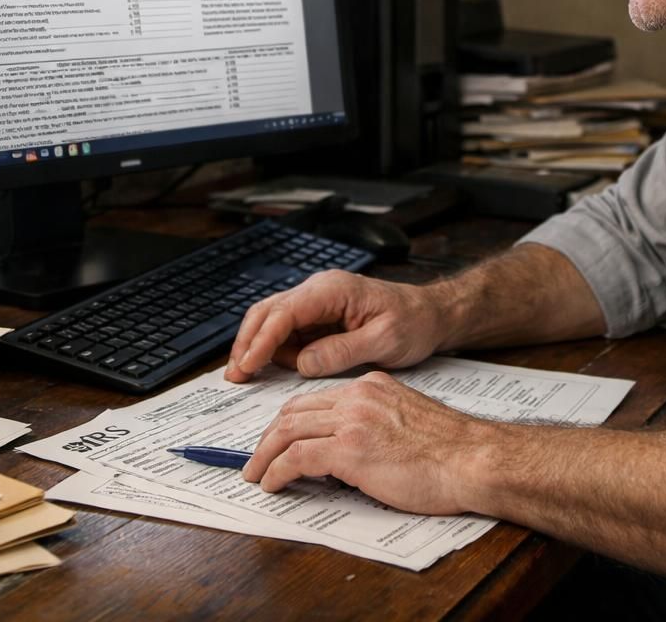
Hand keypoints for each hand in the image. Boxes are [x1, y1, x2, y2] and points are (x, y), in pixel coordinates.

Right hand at [224, 270, 445, 382]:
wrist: (430, 314)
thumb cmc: (413, 322)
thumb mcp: (385, 340)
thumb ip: (343, 351)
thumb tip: (303, 363)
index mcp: (333, 289)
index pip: (285, 312)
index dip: (262, 340)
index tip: (248, 366)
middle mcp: (319, 290)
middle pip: (267, 311)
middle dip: (247, 342)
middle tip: (234, 375)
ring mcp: (317, 303)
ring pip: (271, 321)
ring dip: (255, 347)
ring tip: (243, 376)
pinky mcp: (318, 318)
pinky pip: (287, 332)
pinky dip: (273, 350)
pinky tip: (268, 370)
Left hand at [242, 371, 496, 514]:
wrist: (473, 459)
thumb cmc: (452, 452)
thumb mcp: (408, 422)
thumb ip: (377, 425)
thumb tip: (353, 453)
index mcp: (373, 386)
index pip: (317, 399)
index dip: (290, 421)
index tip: (279, 439)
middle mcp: (359, 396)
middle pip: (294, 410)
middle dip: (269, 436)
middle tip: (257, 459)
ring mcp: (353, 421)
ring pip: (287, 430)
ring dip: (264, 455)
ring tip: (256, 475)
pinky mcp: (349, 449)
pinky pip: (296, 457)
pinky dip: (276, 472)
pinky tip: (272, 484)